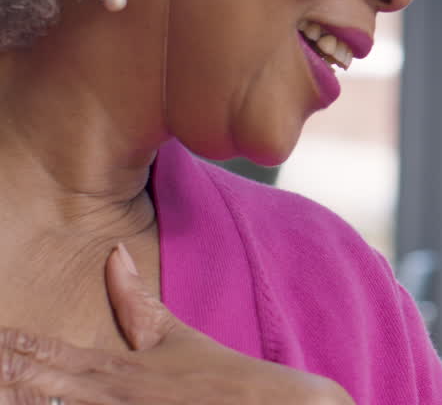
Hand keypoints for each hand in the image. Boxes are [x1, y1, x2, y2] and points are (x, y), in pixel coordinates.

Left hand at [0, 244, 353, 404]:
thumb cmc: (221, 377)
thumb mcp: (177, 337)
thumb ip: (137, 302)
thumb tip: (114, 251)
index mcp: (116, 371)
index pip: (45, 357)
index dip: (8, 348)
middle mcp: (110, 399)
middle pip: (36, 389)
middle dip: (3, 373)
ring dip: (22, 397)